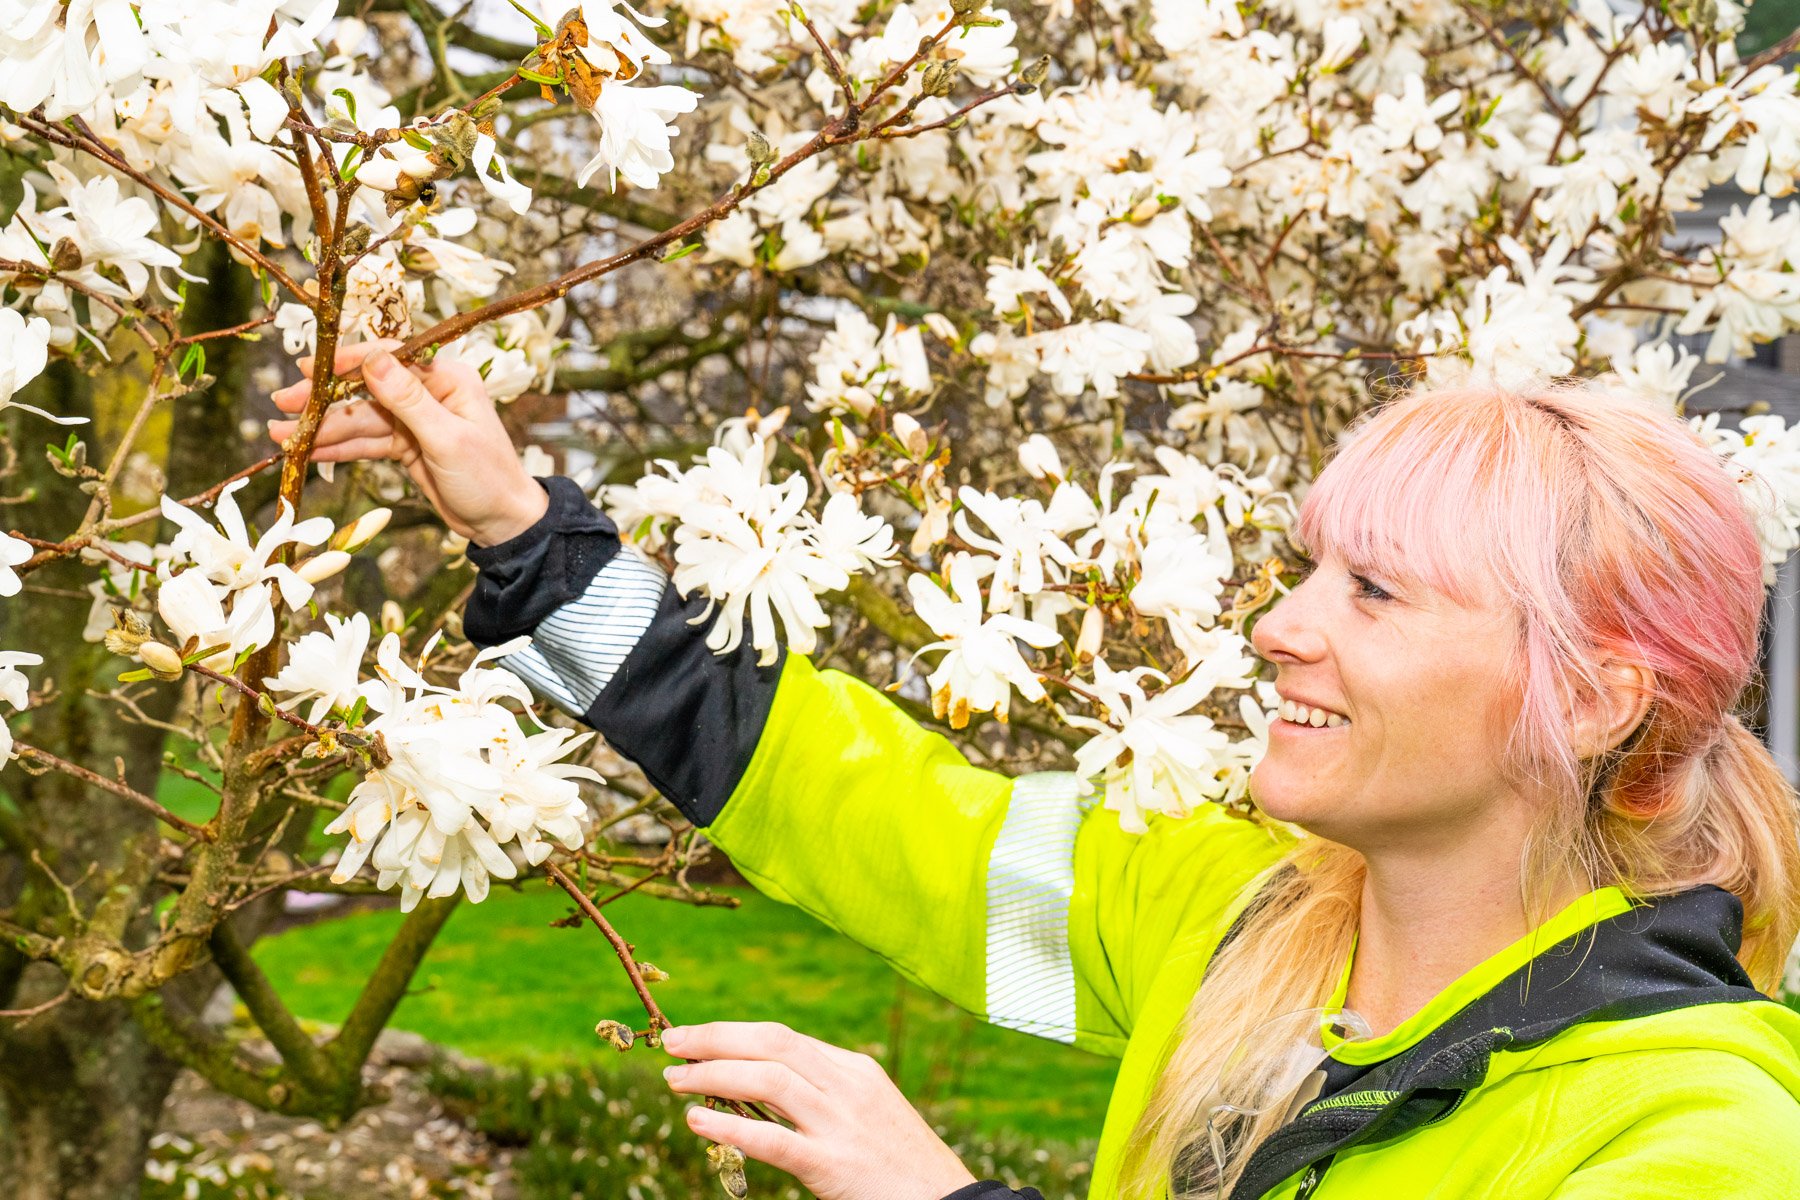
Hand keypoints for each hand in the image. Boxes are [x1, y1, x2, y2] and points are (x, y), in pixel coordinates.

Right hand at [267, 339, 548, 546]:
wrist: (503, 523)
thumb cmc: (489, 479)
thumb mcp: (448, 440)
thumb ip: (409, 401)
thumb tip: (373, 360)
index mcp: (448, 379)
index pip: (392, 358)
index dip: (349, 361)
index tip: (311, 366)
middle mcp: (429, 393)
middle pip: (367, 389)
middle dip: (324, 399)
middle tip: (283, 403)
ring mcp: (415, 420)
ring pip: (361, 419)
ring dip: (322, 427)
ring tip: (281, 436)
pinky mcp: (406, 446)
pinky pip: (366, 442)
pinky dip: (338, 447)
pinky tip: (306, 450)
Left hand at [661, 1021, 977, 1199]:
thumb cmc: (900, 1164)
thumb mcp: (867, 1113)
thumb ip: (823, 1094)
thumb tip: (761, 1082)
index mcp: (854, 1069)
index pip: (782, 1037)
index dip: (731, 1033)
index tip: (692, 1038)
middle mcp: (848, 1086)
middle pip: (772, 1044)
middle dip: (715, 1039)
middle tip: (671, 1044)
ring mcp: (842, 1124)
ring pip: (769, 1081)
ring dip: (713, 1074)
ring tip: (675, 1080)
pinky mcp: (834, 1166)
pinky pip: (775, 1140)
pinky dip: (730, 1127)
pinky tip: (697, 1122)